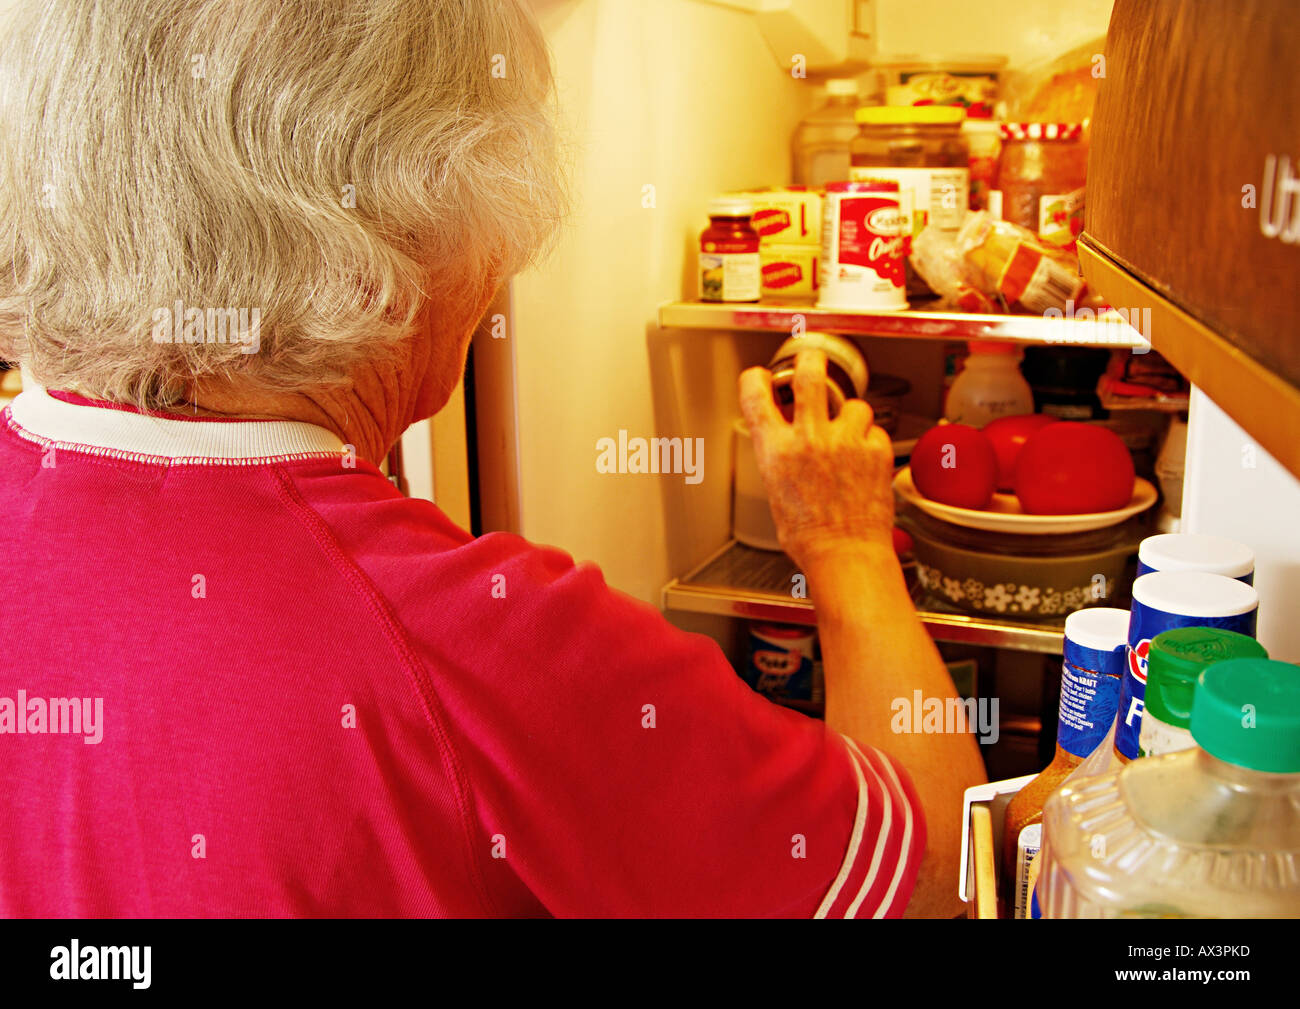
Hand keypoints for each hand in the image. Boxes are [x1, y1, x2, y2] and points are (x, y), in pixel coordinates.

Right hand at [738, 349, 896, 572]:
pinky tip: (864, 459)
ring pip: (853, 404)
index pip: (755, 393)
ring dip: (851, 415)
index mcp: (775, 450)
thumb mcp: (776, 492)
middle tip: (813, 360)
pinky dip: (870, 441)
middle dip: (812, 359)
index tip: (761, 377)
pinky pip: (875, 430)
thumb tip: (784, 441)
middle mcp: (808, 439)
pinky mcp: (875, 450)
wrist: (845, 556)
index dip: (756, 378)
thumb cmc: (809, 537)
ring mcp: (845, 441)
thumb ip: (780, 458)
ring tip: (849, 436)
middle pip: (811, 372)